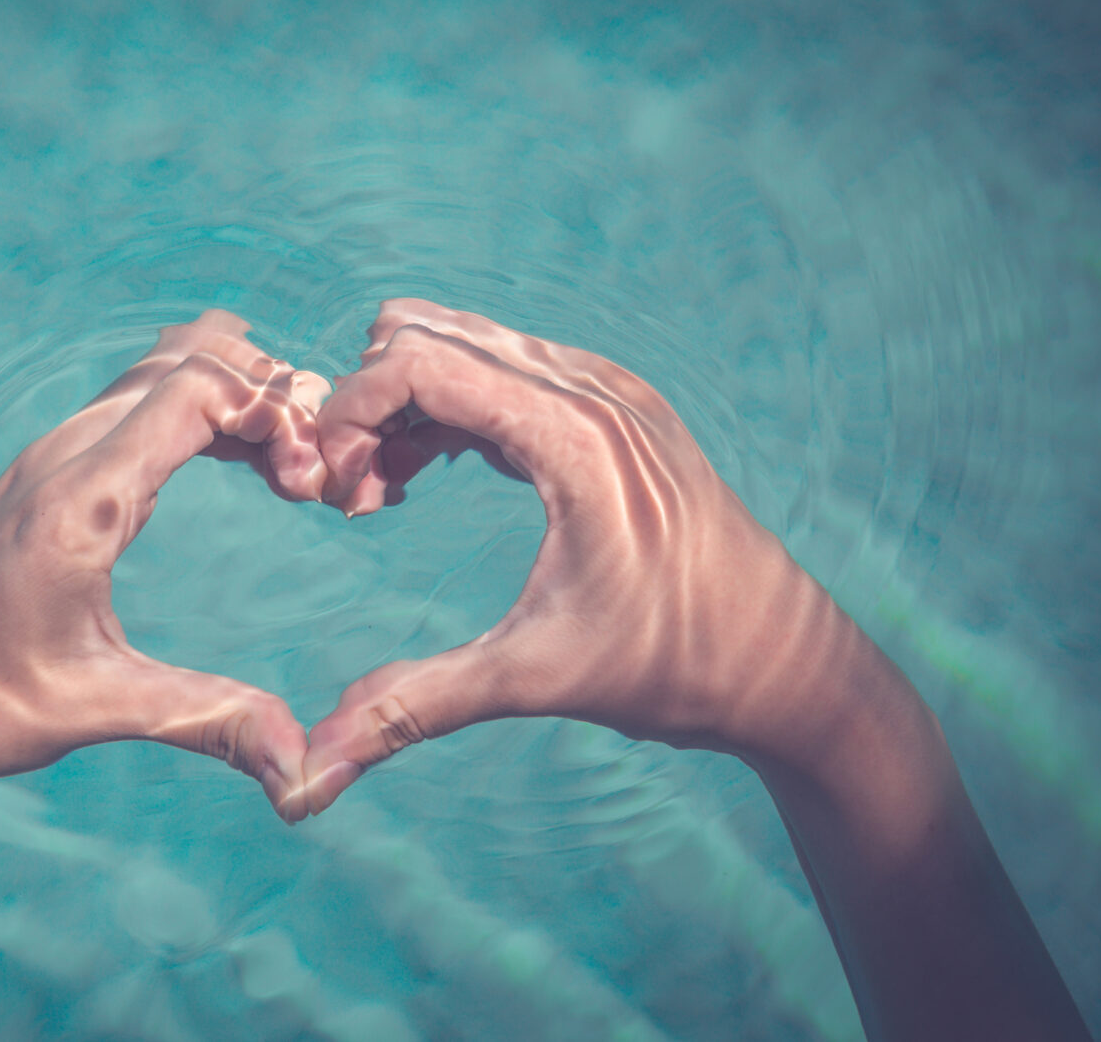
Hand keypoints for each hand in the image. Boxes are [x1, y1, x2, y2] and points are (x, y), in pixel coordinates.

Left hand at [0, 310, 329, 811]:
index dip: (274, 413)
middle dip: (269, 395)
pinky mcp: (51, 473)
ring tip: (290, 470)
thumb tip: (303, 770)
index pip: (197, 386)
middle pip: (190, 357)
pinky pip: (140, 405)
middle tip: (310, 476)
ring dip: (238, 397)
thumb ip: (211, 719)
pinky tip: (243, 466)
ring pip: (164, 371)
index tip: (308, 487)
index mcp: (82, 500)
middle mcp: (66, 456)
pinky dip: (204, 413)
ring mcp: (54, 456)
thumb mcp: (100, 711)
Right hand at [298, 298, 861, 814]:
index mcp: (573, 436)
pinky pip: (497, 370)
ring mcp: (606, 391)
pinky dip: (442, 410)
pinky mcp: (610, 409)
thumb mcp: (534, 678)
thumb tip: (315, 766)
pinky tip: (423, 479)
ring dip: (401, 408)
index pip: (418, 360)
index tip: (328, 489)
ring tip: (383, 495)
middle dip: (367, 405)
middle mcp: (591, 390)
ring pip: (459, 345)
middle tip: (354, 498)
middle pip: (426, 334)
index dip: (347, 412)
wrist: (785, 664)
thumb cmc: (678, 665)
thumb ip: (414, 706)